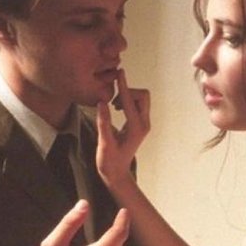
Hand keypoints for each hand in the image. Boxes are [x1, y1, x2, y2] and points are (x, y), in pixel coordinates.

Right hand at [97, 69, 149, 188]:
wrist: (117, 173)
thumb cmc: (109, 162)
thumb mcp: (104, 142)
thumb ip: (103, 122)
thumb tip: (102, 102)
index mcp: (136, 128)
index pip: (131, 101)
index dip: (124, 86)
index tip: (120, 72)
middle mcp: (144, 124)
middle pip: (143, 96)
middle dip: (128, 92)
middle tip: (113, 101)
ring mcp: (144, 124)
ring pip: (141, 98)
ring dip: (127, 96)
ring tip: (113, 106)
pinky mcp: (140, 124)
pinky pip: (138, 104)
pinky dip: (127, 101)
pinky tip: (116, 108)